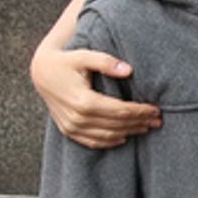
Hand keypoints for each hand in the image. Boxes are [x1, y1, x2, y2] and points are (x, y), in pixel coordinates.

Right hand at [32, 44, 154, 148]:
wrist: (40, 72)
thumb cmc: (65, 61)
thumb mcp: (84, 56)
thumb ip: (106, 61)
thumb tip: (129, 70)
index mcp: (83, 100)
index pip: (121, 111)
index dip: (140, 111)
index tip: (156, 109)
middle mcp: (77, 118)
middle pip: (117, 124)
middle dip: (140, 122)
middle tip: (157, 120)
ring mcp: (72, 126)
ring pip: (108, 135)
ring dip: (130, 133)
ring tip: (146, 127)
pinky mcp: (68, 130)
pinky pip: (93, 142)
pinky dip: (110, 141)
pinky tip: (124, 137)